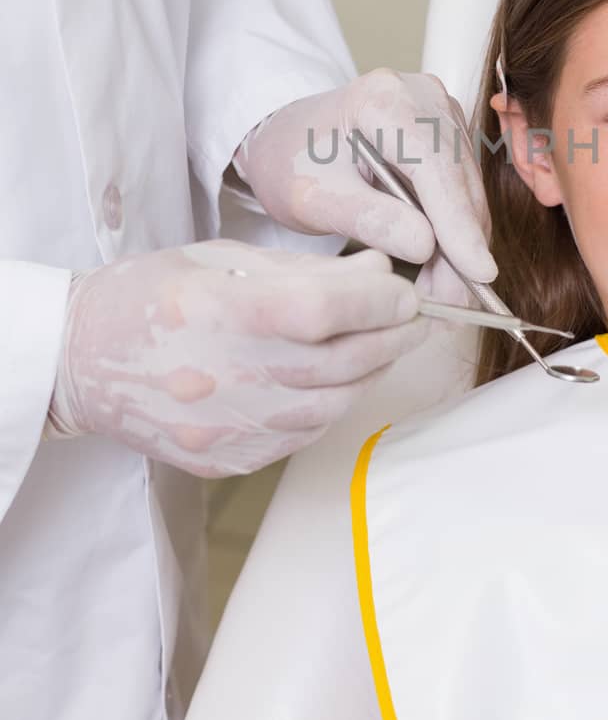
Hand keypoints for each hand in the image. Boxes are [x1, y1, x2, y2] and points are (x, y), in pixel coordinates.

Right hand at [47, 242, 429, 475]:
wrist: (81, 361)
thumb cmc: (150, 296)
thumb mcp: (222, 261)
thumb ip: (306, 269)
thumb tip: (381, 269)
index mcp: (217, 312)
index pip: (324, 310)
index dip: (379, 303)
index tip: (405, 294)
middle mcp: (223, 376)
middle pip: (339, 362)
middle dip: (391, 337)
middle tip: (414, 318)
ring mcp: (224, 426)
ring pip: (332, 405)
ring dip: (369, 373)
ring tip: (383, 345)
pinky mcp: (226, 458)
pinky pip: (304, 434)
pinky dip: (333, 404)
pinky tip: (339, 380)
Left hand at [232, 69, 495, 284]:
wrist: (288, 140)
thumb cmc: (292, 163)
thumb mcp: (311, 198)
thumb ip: (366, 219)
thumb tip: (425, 245)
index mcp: (383, 101)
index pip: (435, 168)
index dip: (460, 224)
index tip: (480, 274)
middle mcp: (423, 97)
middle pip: (460, 181)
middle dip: (461, 247)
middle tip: (452, 304)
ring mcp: (441, 112)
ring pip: (468, 190)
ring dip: (461, 245)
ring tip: (442, 293)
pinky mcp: (449, 133)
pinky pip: (463, 189)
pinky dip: (456, 230)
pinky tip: (441, 266)